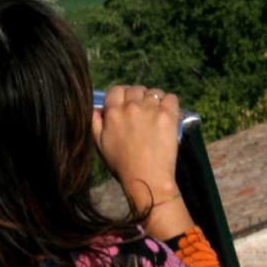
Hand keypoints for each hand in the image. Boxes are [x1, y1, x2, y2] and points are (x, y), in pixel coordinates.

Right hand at [93, 84, 182, 212]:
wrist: (146, 178)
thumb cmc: (121, 164)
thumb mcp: (100, 144)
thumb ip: (95, 123)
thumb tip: (96, 108)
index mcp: (112, 113)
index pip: (116, 90)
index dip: (121, 96)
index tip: (126, 104)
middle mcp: (131, 107)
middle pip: (135, 89)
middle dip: (138, 96)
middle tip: (142, 110)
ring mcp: (150, 109)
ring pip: (153, 92)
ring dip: (154, 99)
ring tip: (156, 112)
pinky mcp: (168, 115)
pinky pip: (171, 97)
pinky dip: (169, 102)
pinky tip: (167, 113)